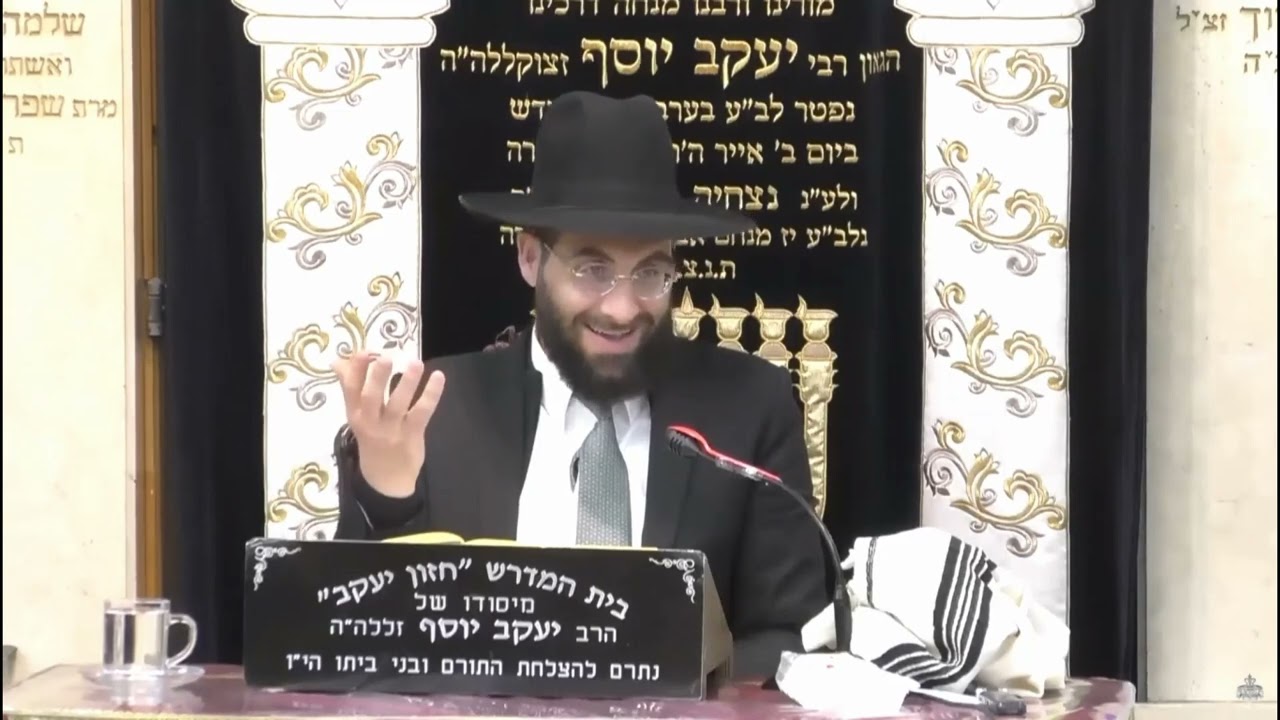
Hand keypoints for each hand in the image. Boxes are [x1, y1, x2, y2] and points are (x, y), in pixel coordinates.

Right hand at [334, 351, 445, 498]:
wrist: (385, 481)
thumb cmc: (372, 441)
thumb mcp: (357, 416)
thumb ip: (351, 387)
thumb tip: (339, 360)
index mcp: (355, 414)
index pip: (351, 389)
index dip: (356, 369)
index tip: (365, 351)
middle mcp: (370, 421)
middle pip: (370, 397)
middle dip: (377, 376)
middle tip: (386, 357)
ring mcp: (391, 430)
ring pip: (397, 404)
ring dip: (407, 382)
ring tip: (415, 363)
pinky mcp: (412, 435)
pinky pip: (422, 412)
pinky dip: (431, 394)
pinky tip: (438, 377)